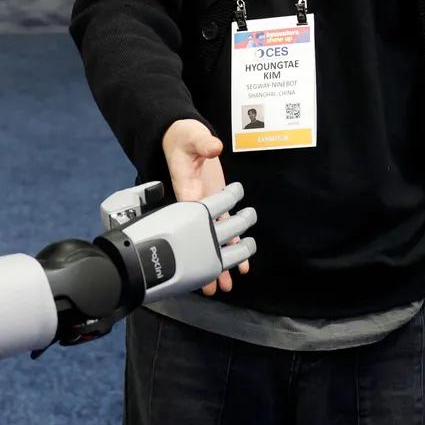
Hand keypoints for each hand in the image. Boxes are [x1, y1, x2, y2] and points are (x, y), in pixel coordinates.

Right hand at [161, 119, 250, 294]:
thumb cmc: (184, 137)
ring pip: (214, 239)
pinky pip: (224, 229)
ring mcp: (204, 207)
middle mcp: (194, 205)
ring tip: (227, 286)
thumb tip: (214, 146)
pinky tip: (243, 265)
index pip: (193, 217)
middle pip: (202, 239)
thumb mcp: (192, 136)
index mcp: (186, 190)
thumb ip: (203, 142)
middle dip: (208, 263)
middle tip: (213, 288)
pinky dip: (233, 246)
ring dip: (221, 262)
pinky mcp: (213, 204)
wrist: (181, 136)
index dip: (197, 240)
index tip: (200, 260)